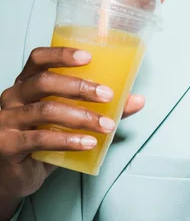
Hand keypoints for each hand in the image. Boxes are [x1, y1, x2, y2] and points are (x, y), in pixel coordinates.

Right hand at [0, 47, 144, 202]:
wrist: (14, 174)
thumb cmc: (42, 137)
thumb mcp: (68, 117)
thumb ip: (99, 106)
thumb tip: (137, 100)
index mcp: (26, 82)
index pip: (38, 58)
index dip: (62, 54)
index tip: (88, 57)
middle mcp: (13, 96)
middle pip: (45, 82)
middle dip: (80, 87)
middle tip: (107, 95)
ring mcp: (7, 121)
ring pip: (46, 111)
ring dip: (81, 117)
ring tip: (106, 125)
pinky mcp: (8, 145)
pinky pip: (41, 139)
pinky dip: (68, 140)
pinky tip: (88, 143)